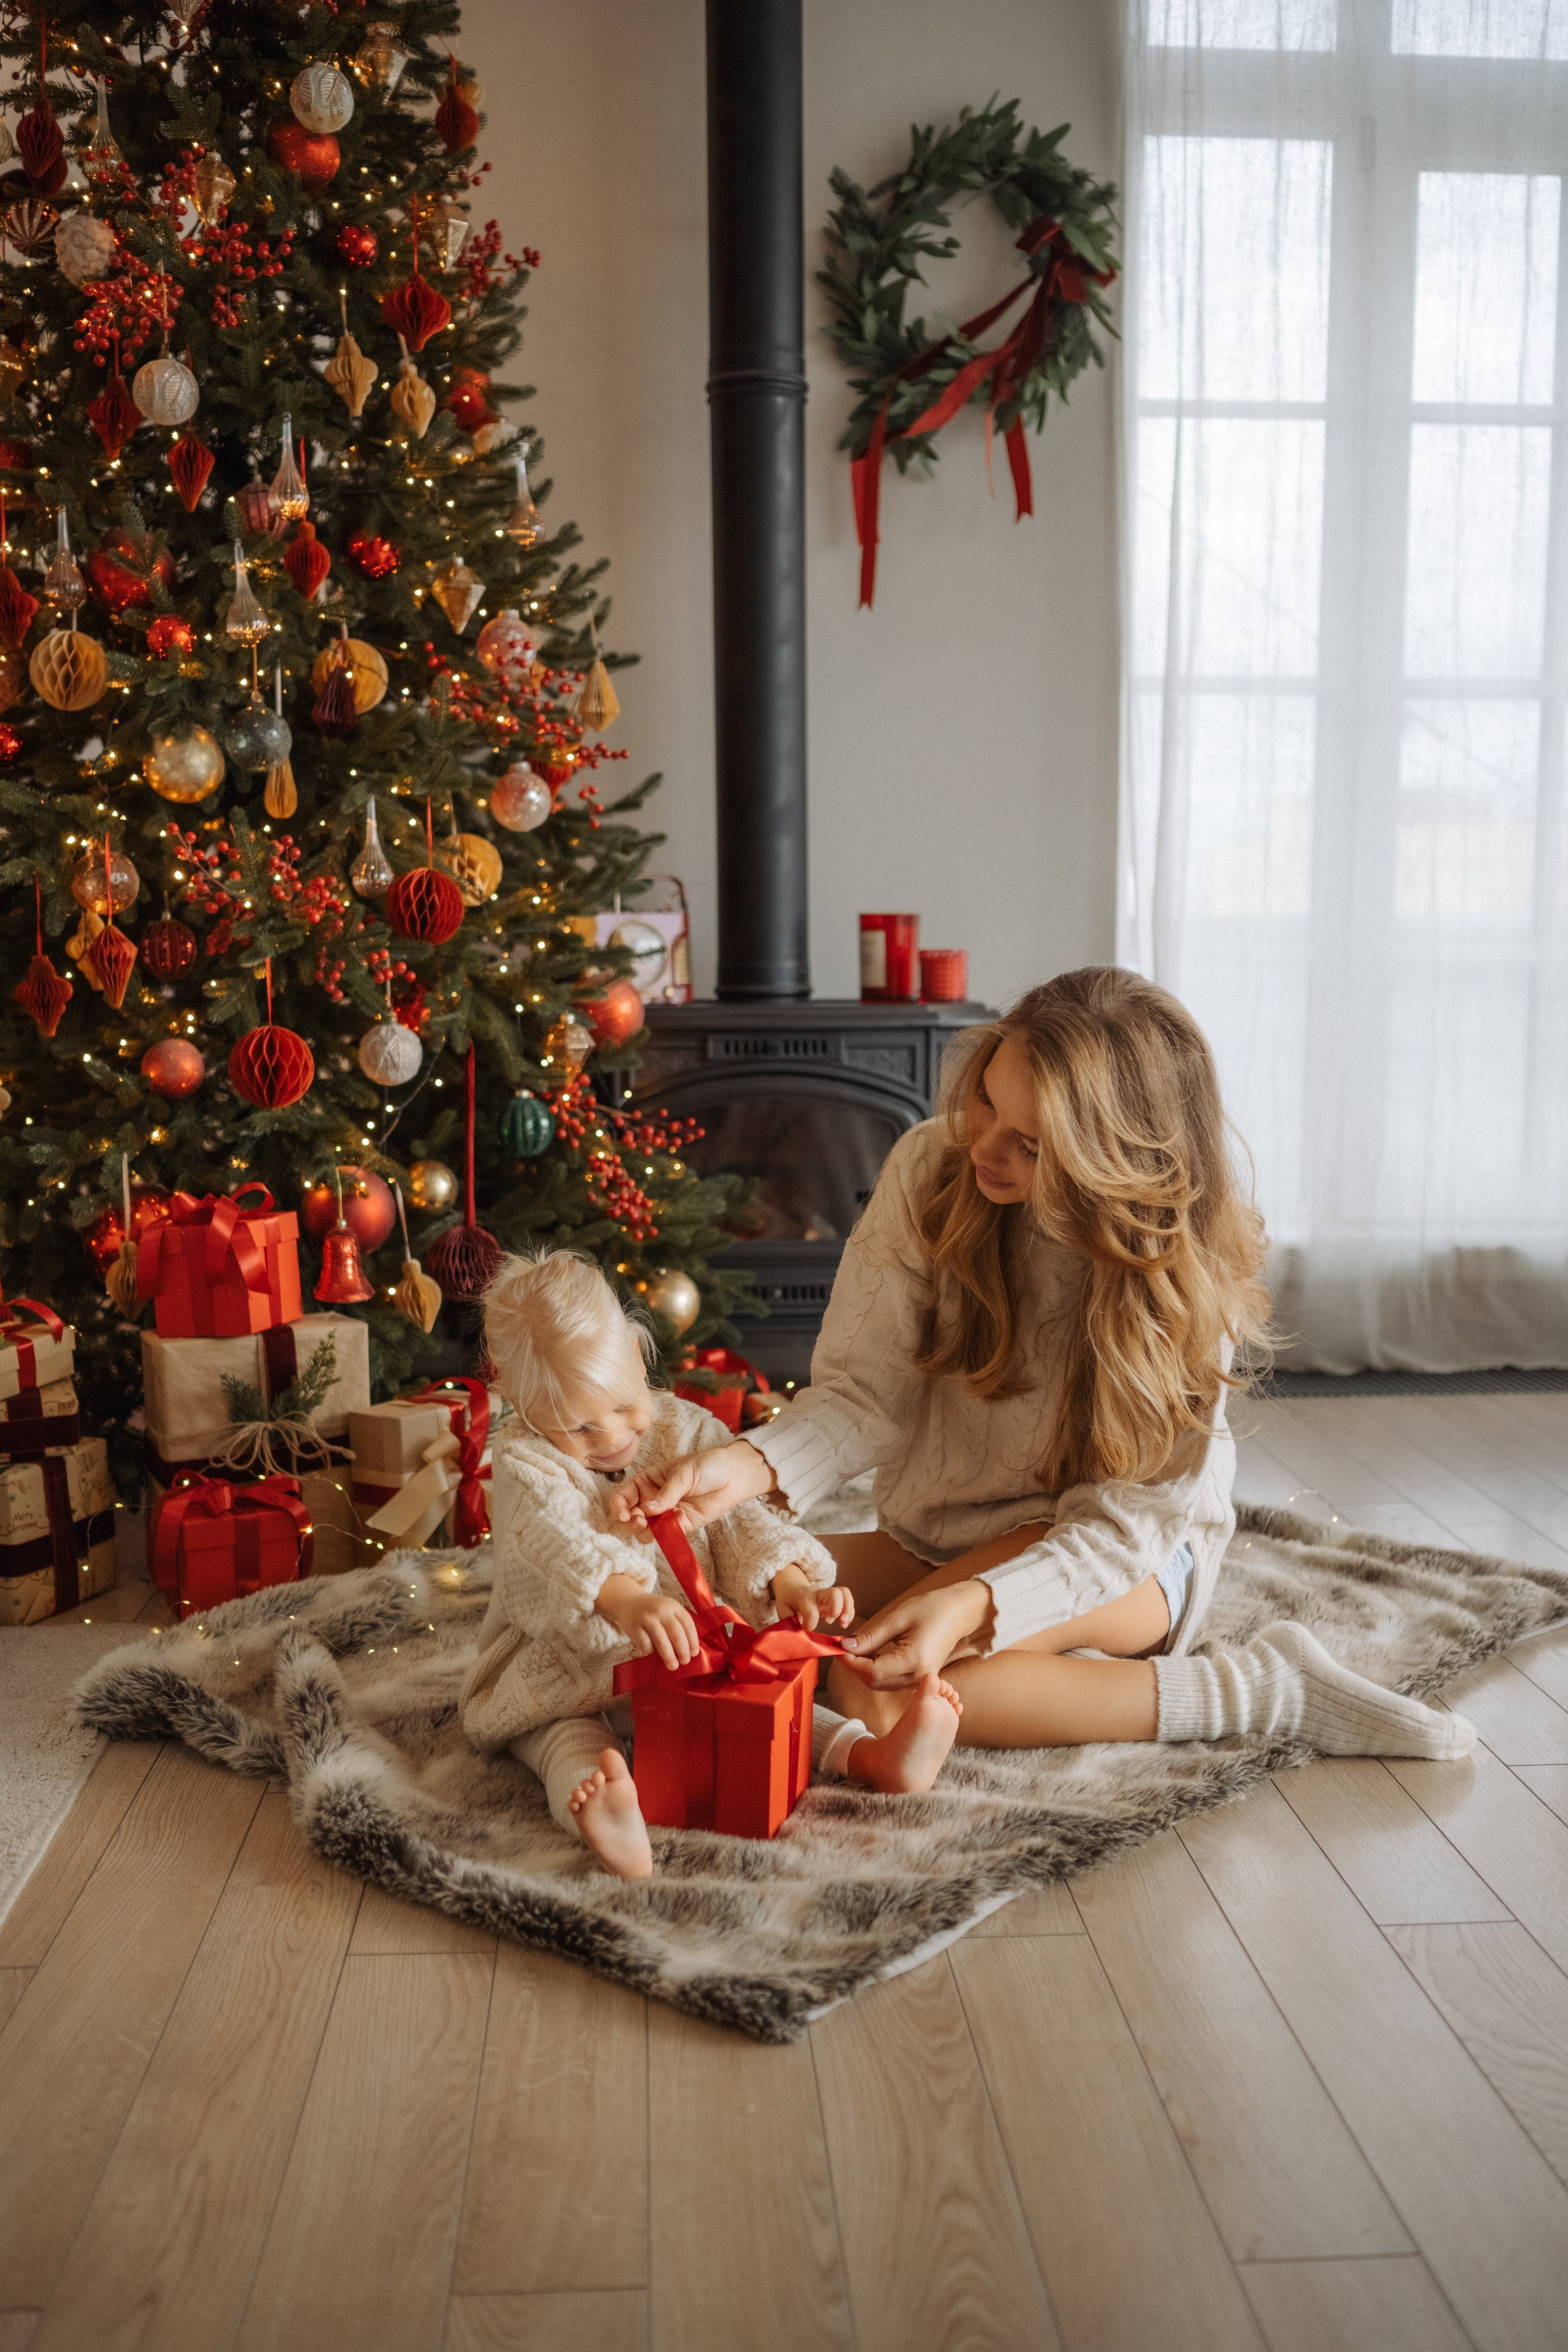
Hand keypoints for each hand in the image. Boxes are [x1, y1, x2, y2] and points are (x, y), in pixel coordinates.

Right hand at [596, 1578, 700, 1669]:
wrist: (628, 1602)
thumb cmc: (653, 1611)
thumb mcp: (668, 1610)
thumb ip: (678, 1624)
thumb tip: (689, 1650)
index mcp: (673, 1605)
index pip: (687, 1624)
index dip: (692, 1640)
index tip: (694, 1653)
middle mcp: (661, 1610)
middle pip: (676, 1633)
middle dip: (682, 1650)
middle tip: (685, 1662)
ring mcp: (647, 1617)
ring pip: (661, 1640)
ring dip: (669, 1655)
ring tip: (673, 1666)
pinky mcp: (634, 1626)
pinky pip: (645, 1644)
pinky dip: (650, 1651)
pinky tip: (652, 1653)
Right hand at [612, 1439, 775, 1532]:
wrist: (733, 1476)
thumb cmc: (706, 1466)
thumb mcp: (682, 1474)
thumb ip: (665, 1494)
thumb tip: (646, 1511)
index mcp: (645, 1482)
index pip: (622, 1498)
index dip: (618, 1508)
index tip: (625, 1515)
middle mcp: (651, 1500)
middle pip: (629, 1519)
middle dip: (630, 1524)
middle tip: (640, 1521)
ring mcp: (665, 1515)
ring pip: (645, 1532)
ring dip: (647, 1531)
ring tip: (660, 1521)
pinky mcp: (680, 1526)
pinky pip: (667, 1536)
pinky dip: (669, 1532)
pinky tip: (681, 1517)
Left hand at [770, 1564, 854, 1631]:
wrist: (793, 1588)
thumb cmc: (788, 1601)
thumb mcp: (783, 1611)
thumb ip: (789, 1623)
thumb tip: (797, 1638)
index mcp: (803, 1597)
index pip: (811, 1610)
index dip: (810, 1624)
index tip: (804, 1629)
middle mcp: (818, 1594)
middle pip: (835, 1593)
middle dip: (838, 1608)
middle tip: (831, 1622)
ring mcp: (828, 1595)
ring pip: (845, 1593)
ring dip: (848, 1610)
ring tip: (843, 1624)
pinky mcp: (835, 1599)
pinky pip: (848, 1600)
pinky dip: (850, 1612)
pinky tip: (843, 1623)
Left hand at [837, 1579, 991, 1688]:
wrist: (960, 1612)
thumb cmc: (932, 1608)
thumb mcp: (898, 1619)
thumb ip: (871, 1637)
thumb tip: (845, 1647)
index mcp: (914, 1661)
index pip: (872, 1671)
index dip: (851, 1662)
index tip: (836, 1647)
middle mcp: (918, 1677)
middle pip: (874, 1682)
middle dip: (855, 1666)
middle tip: (843, 1646)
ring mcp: (920, 1680)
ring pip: (881, 1684)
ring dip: (864, 1669)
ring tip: (856, 1647)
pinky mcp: (920, 1678)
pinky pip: (891, 1680)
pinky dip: (877, 1670)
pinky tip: (872, 1652)